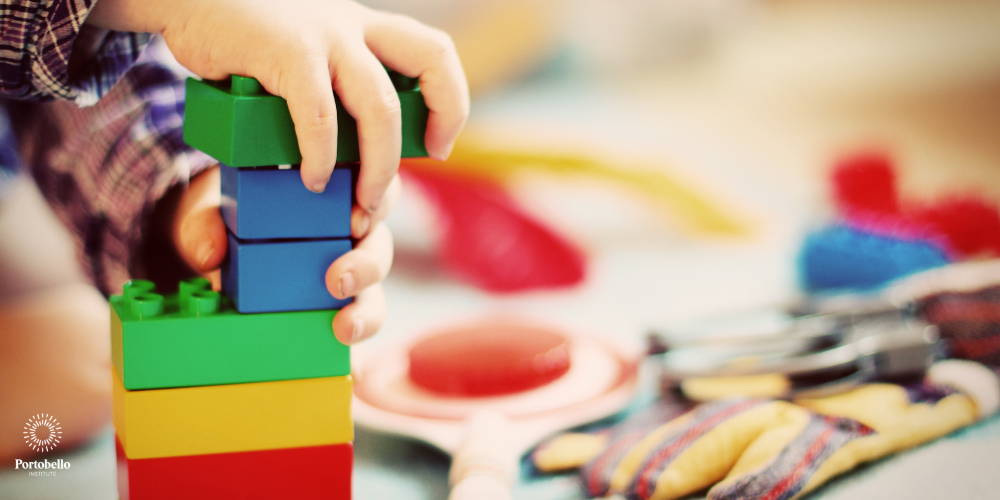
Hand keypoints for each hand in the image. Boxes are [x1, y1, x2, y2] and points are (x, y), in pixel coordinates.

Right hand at [88, 0, 467, 209]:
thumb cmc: (242, 40)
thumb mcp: (303, 56)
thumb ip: (330, 89)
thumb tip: (345, 157)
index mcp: (363, 28)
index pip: (434, 53)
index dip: (450, 100)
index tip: (438, 143)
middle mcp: (353, 25)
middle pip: (432, 61)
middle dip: (441, 120)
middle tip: (418, 166)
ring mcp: (323, 35)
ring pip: (379, 106)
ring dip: (378, 164)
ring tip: (360, 201)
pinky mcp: (286, 50)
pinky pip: (319, 114)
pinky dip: (319, 155)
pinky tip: (310, 177)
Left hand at [171, 166, 398, 344]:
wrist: (214, 249)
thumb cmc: (225, 218)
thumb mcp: (210, 211)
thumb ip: (204, 224)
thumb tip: (210, 255)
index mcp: (331, 197)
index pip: (371, 191)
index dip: (377, 203)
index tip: (355, 221)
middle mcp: (347, 237)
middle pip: (378, 246)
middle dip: (368, 265)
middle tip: (339, 281)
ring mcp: (344, 278)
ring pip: (374, 292)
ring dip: (367, 312)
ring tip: (344, 327)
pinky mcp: (334, 314)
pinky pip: (354, 328)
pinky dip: (356, 345)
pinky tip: (348, 358)